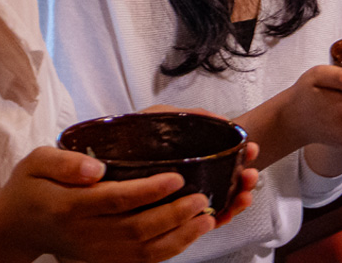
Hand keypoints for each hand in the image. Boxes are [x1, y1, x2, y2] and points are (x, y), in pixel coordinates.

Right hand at [0, 147, 215, 262]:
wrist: (16, 227)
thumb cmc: (30, 187)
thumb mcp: (36, 162)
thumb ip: (64, 162)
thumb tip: (96, 168)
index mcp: (70, 206)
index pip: (116, 199)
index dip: (150, 190)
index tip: (177, 176)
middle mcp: (85, 234)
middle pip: (137, 230)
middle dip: (176, 215)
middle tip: (203, 197)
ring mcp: (96, 253)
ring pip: (145, 252)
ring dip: (181, 237)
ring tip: (207, 217)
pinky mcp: (104, 261)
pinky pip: (142, 262)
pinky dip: (171, 250)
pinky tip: (191, 234)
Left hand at [135, 106, 259, 226]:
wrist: (90, 160)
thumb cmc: (128, 137)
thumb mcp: (161, 119)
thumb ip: (189, 117)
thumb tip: (219, 119)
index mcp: (188, 156)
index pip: (222, 160)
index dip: (240, 156)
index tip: (250, 150)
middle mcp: (188, 178)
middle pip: (225, 182)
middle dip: (243, 179)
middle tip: (250, 174)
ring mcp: (180, 198)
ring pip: (216, 204)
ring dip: (235, 199)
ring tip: (243, 193)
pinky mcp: (168, 218)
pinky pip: (197, 224)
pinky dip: (215, 219)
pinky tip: (221, 213)